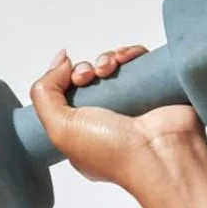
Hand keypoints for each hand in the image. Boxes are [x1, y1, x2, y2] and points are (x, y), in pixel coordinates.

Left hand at [29, 45, 206, 187]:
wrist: (161, 153)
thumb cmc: (113, 152)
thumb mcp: (59, 129)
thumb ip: (45, 96)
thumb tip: (59, 63)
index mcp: (83, 137)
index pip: (66, 102)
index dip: (62, 83)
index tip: (67, 74)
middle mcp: (107, 122)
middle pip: (88, 82)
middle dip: (83, 70)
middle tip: (88, 75)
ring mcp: (132, 106)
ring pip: (113, 70)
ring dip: (106, 59)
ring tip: (107, 68)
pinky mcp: (155, 90)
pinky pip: (140, 63)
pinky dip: (130, 54)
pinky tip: (126, 58)